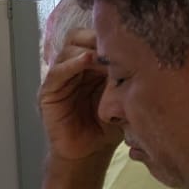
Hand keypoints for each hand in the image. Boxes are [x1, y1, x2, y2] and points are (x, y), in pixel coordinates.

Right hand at [38, 28, 120, 162]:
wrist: (90, 154)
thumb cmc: (109, 128)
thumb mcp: (123, 95)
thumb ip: (125, 74)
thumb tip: (139, 51)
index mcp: (91, 66)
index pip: (94, 37)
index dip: (109, 35)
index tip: (129, 38)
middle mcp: (73, 68)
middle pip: (79, 37)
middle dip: (97, 38)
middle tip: (116, 45)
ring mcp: (60, 79)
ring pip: (68, 49)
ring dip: (87, 49)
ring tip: (106, 55)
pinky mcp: (48, 92)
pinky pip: (57, 71)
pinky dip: (72, 63)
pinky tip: (88, 59)